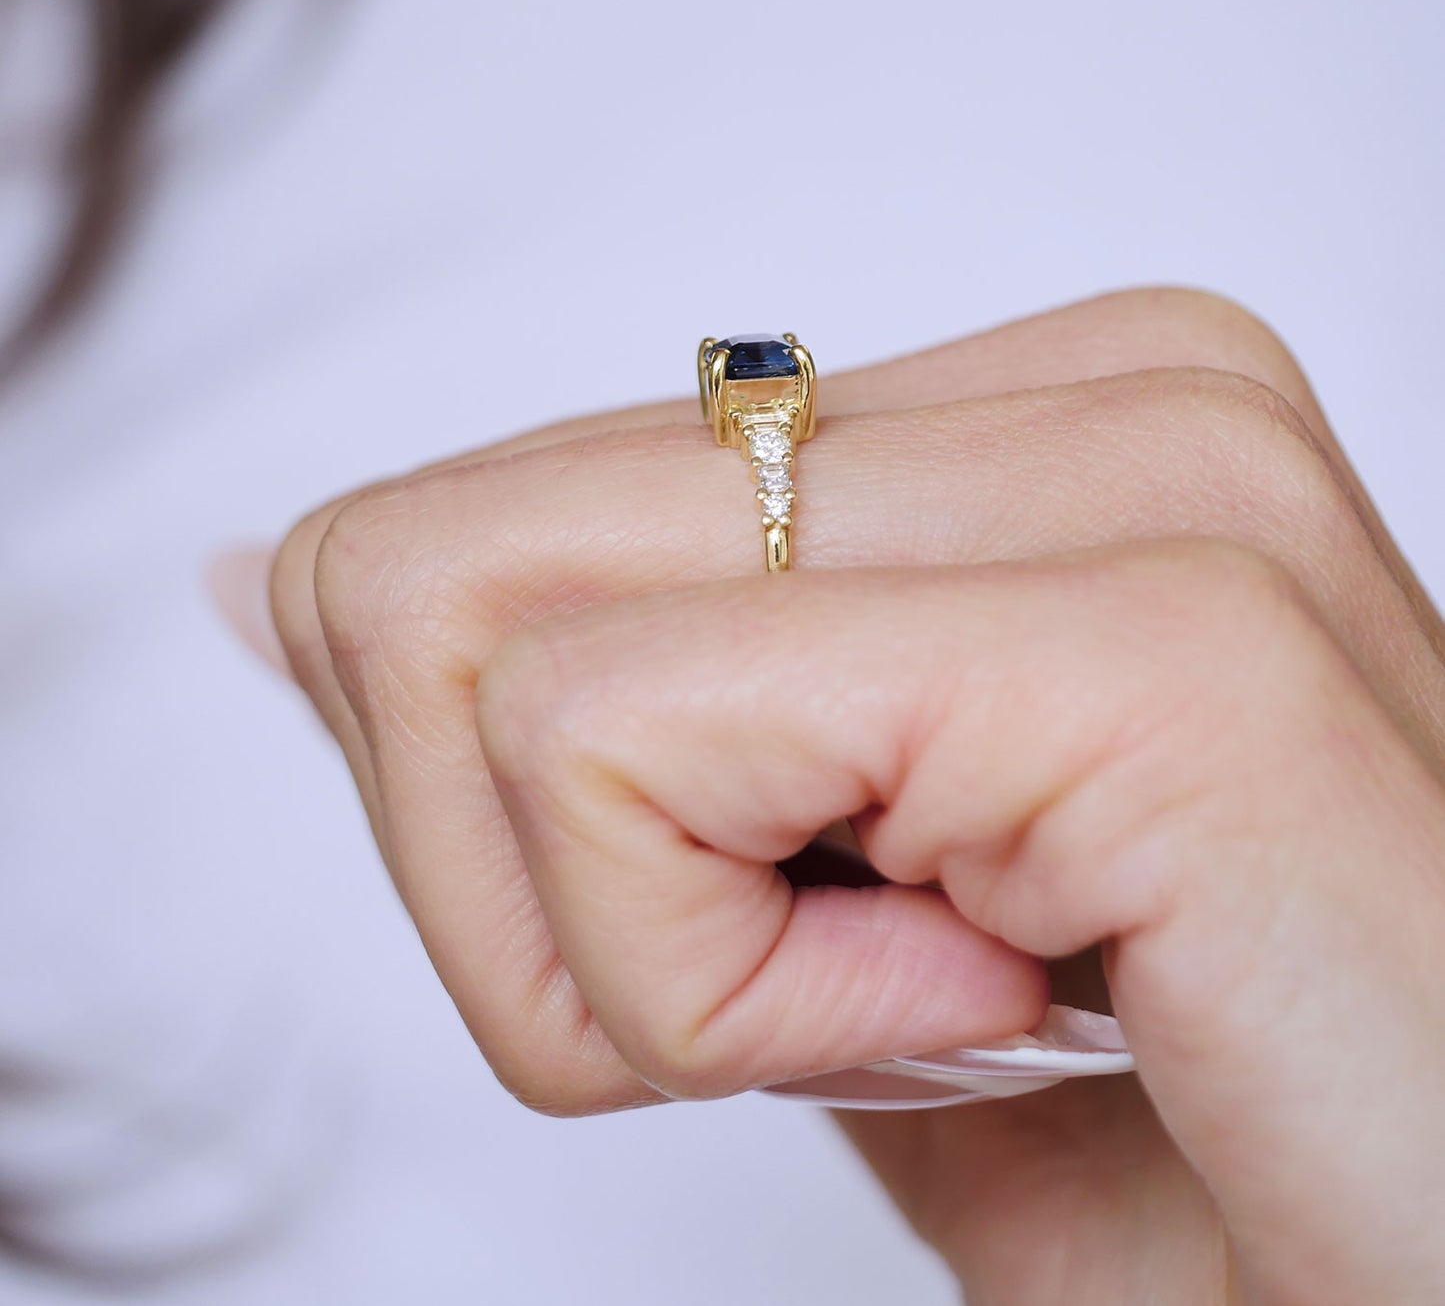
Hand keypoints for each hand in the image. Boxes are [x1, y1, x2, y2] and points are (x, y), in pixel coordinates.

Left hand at [267, 290, 1444, 1303]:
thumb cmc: (1186, 1125)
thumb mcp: (801, 897)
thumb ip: (555, 710)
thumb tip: (271, 574)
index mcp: (1023, 420)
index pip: (494, 512)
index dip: (515, 795)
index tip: (766, 906)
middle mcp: (1098, 397)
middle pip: (444, 563)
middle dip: (536, 875)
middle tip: (811, 973)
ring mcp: (1142, 481)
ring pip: (497, 655)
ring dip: (639, 947)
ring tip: (937, 985)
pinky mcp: (1155, 642)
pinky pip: (626, 752)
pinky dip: (730, 990)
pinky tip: (1004, 1001)